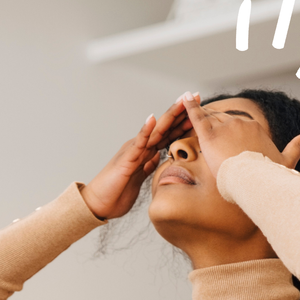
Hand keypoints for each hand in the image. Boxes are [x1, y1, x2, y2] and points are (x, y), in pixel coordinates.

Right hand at [80, 93, 195, 219]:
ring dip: (169, 115)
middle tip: (196, 95)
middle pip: (165, 126)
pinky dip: (145, 130)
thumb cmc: (117, 192)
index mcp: (146, 152)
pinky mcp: (126, 159)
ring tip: (181, 101)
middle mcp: (141, 147)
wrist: (99, 203)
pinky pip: (138, 143)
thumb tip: (158, 158)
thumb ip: (148, 166)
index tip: (200, 110)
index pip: (169, 133)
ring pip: (155, 130)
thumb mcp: (139, 178)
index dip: (184, 121)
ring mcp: (133, 151)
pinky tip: (153, 119)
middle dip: (181, 111)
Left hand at [180, 93, 299, 176]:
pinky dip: (189, 107)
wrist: (256, 182)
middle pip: (223, 123)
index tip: (226, 144)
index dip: (230, 134)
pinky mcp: (209, 136)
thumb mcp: (286, 161)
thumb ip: (298, 146)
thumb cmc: (270, 176)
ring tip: (193, 126)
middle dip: (215, 131)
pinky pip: (197, 118)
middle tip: (205, 140)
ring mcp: (224, 128)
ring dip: (200, 122)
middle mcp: (240, 123)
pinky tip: (183, 98)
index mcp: (255, 128)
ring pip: (210, 121)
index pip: (238, 126)